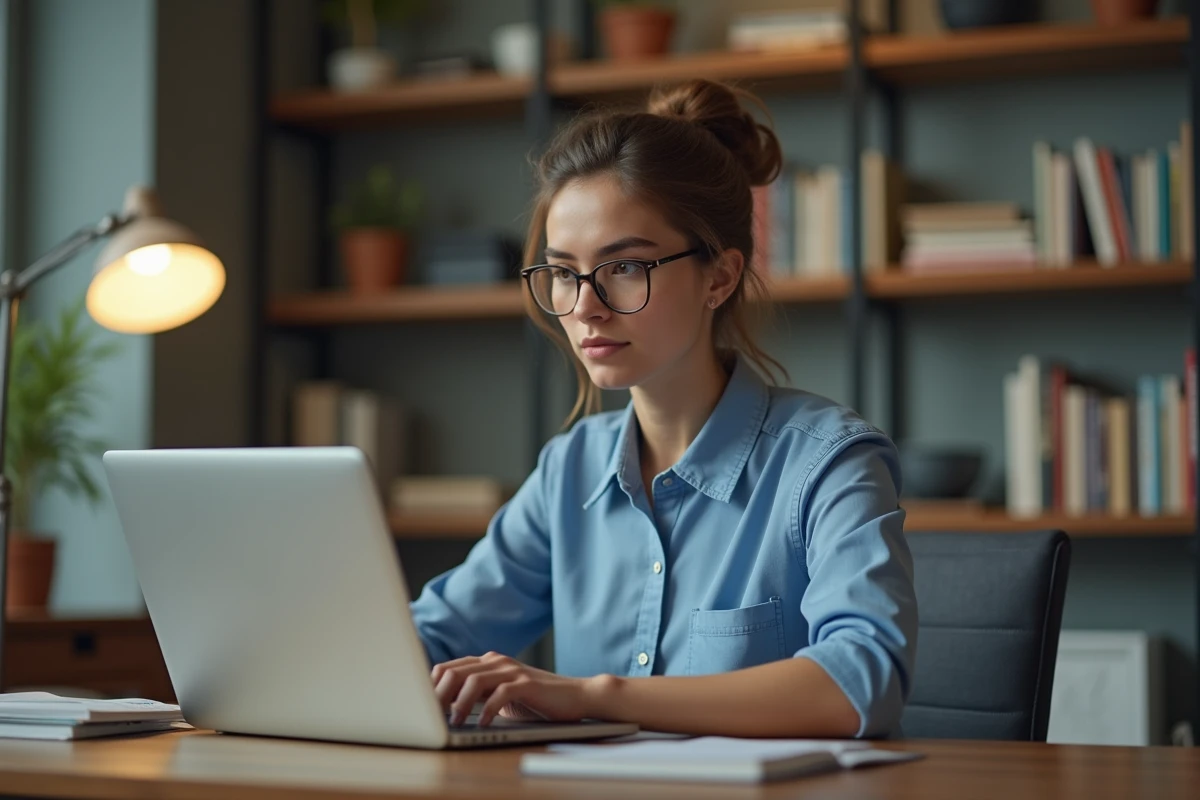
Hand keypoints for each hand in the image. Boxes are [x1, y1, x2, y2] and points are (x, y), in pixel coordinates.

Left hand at [431, 652, 607, 726]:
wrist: (576, 696)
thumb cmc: (536, 700)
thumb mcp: (501, 695)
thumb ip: (478, 693)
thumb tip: (443, 706)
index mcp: (488, 662)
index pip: (448, 668)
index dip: (431, 688)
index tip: (423, 710)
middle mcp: (498, 661)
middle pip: (455, 672)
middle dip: (439, 696)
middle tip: (433, 718)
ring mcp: (513, 670)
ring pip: (474, 681)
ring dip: (460, 705)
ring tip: (455, 723)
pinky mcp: (527, 684)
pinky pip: (500, 694)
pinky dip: (487, 712)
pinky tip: (483, 725)